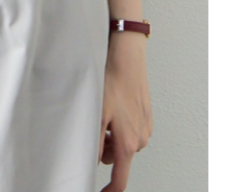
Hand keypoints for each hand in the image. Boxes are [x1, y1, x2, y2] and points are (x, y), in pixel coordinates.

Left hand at [99, 34, 152, 190]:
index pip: (120, 179)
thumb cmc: (112, 82)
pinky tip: (113, 107)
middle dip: (105, 150)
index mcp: (128, 144)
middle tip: (95, 129)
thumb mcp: (96, 114)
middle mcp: (140, 139)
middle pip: (118, 159)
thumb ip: (94, 142)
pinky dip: (119, 125)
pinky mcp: (146, 116)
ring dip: (111, 136)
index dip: (110, 190)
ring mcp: (145, 127)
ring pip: (123, 143)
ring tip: (103, 114)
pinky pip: (131, 130)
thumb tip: (93, 160)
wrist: (127, 60)